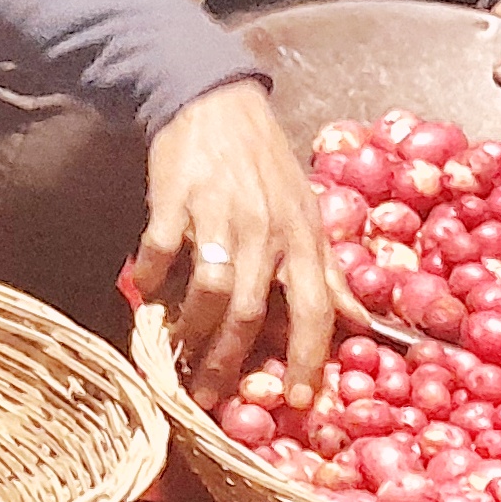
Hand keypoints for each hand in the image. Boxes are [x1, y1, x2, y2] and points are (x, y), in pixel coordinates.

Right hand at [138, 80, 342, 409]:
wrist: (216, 101)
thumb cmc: (264, 162)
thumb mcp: (307, 212)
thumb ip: (327, 268)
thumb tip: (355, 320)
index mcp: (303, 237)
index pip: (316, 310)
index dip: (306, 359)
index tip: (295, 399)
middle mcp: (266, 231)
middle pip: (250, 312)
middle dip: (229, 363)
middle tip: (209, 396)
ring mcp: (220, 215)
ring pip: (207, 291)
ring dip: (189, 330)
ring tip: (176, 353)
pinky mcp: (175, 199)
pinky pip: (160, 251)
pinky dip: (151, 279)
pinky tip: (146, 293)